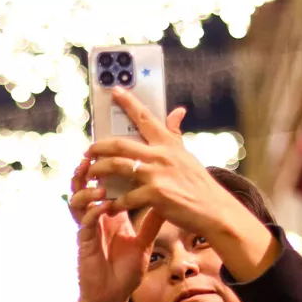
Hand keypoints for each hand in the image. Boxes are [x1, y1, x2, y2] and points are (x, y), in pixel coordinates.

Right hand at [67, 107, 184, 301]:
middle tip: (97, 150)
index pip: (107, 183)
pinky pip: (84, 221)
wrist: (112, 299)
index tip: (119, 147)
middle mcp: (96, 217)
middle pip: (87, 184)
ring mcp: (87, 228)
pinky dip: (92, 210)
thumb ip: (153, 221)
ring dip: (87, 187)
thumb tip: (168, 201)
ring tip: (95, 176)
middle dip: (90, 167)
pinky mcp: (84, 242)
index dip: (109, 166)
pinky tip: (102, 205)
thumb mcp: (144, 243)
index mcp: (110, 213)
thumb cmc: (125, 273)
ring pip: (78, 198)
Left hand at [85, 88, 268, 247]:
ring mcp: (157, 174)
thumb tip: (177, 110)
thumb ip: (175, 135)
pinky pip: (125, 197)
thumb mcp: (187, 156)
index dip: (128, 103)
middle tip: (88, 151)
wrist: (214, 210)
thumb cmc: (199, 185)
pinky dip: (115, 202)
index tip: (114, 91)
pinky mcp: (155, 195)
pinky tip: (110, 206)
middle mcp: (161, 155)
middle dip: (99, 147)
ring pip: (117, 166)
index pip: (145, 118)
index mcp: (168, 144)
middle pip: (120, 144)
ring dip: (99, 171)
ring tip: (90, 175)